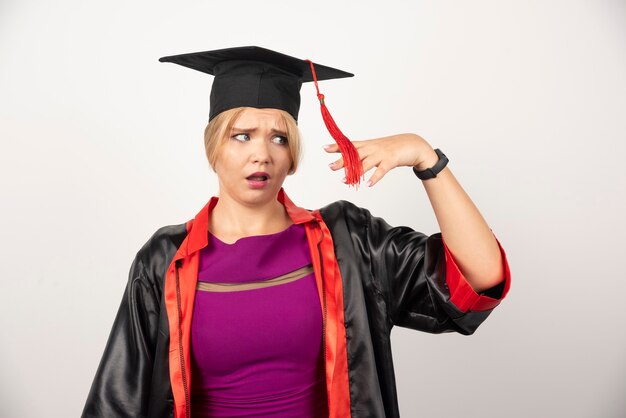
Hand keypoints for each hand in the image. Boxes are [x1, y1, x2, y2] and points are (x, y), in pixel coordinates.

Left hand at [324, 133, 438, 186]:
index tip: (325, 148)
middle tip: (330, 166)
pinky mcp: (391, 160)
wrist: (413, 144)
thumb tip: (351, 163)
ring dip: (355, 172)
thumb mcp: (376, 149)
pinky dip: (375, 177)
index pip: (350, 145)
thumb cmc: (394, 148)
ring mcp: (382, 154)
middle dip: (342, 161)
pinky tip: (368, 184)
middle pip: (355, 154)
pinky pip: (382, 170)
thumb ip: (364, 155)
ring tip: (345, 180)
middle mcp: (373, 148)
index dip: (337, 146)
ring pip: (366, 163)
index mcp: (368, 144)